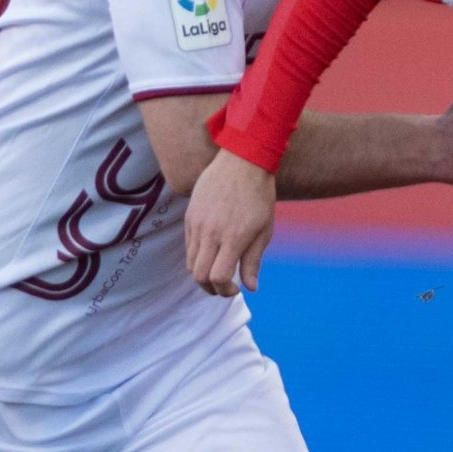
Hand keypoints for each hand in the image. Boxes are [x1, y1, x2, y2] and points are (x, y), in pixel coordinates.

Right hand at [184, 151, 278, 296]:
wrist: (242, 161)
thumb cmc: (259, 196)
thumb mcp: (264, 230)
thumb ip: (253, 261)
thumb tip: (250, 287)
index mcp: (233, 238)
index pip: (217, 277)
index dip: (225, 290)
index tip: (236, 289)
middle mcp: (211, 232)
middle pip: (198, 275)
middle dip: (210, 288)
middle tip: (224, 288)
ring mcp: (197, 223)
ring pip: (191, 262)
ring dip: (203, 273)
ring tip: (218, 271)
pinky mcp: (190, 215)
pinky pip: (188, 245)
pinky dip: (198, 256)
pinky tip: (212, 252)